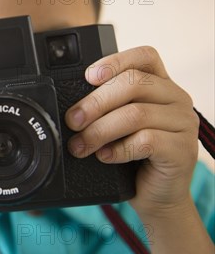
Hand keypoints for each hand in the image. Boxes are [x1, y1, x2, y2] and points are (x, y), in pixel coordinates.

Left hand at [65, 46, 199, 217]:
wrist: (156, 197)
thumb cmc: (132, 158)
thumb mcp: (117, 126)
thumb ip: (106, 108)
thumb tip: (70, 109)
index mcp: (161, 85)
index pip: (145, 56)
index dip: (115, 61)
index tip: (88, 77)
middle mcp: (176, 99)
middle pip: (134, 84)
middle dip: (95, 102)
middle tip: (72, 121)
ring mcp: (183, 124)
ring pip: (135, 114)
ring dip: (99, 130)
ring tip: (80, 145)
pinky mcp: (183, 150)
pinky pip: (146, 141)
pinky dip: (118, 149)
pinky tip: (105, 156)